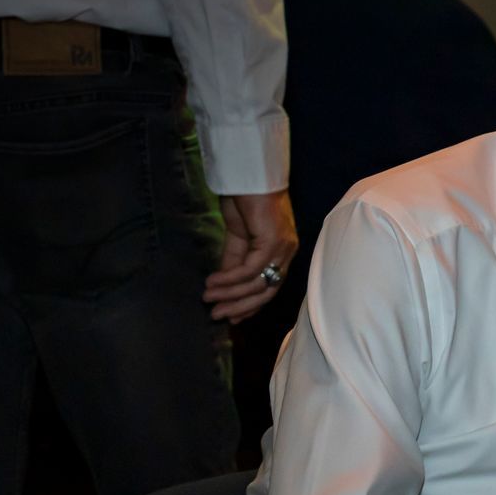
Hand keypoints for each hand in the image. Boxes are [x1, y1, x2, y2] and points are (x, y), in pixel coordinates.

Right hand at [204, 190, 298, 322]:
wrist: (249, 175)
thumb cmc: (245, 200)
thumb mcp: (238, 236)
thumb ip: (234, 259)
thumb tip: (224, 284)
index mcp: (282, 252)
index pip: (269, 287)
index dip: (250, 305)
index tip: (231, 318)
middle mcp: (287, 253)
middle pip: (266, 291)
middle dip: (240, 306)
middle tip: (217, 316)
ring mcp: (282, 248)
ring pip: (258, 283)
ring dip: (230, 294)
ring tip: (208, 299)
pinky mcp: (273, 241)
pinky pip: (250, 269)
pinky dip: (230, 279)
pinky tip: (213, 282)